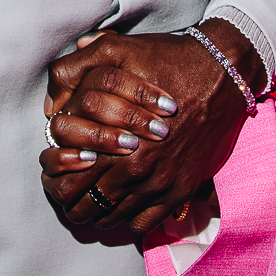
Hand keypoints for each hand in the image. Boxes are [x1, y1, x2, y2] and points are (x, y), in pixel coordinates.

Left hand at [38, 21, 258, 233]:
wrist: (223, 73)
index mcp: (110, 140)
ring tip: (95, 201)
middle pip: (86, 207)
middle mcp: (133, 169)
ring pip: (114, 219)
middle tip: (72, 194)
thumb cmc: (168, 61)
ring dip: (100, 213)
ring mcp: (159, 184)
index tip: (54, 176)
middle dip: (73, 203)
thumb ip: (77, 68)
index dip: (53, 183)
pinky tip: (125, 205)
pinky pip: (145, 224)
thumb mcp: (117, 51)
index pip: (66, 183)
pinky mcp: (181, 190)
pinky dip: (130, 220)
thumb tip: (52, 99)